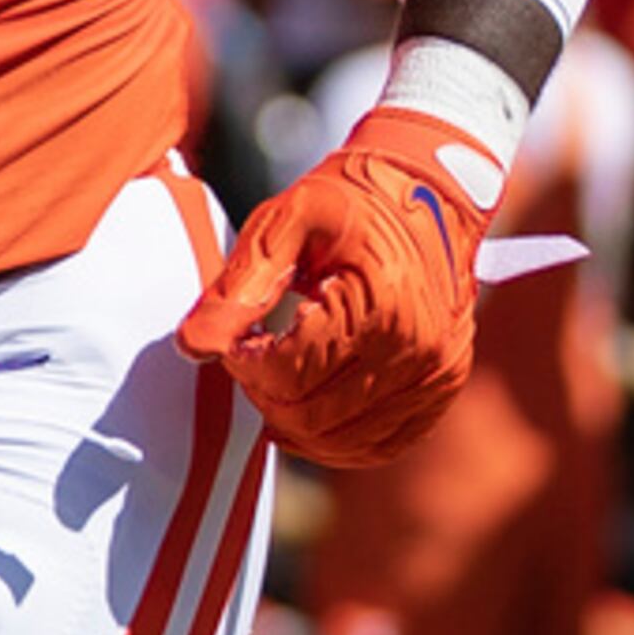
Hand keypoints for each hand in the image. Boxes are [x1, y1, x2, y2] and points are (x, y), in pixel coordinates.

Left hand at [174, 109, 502, 466]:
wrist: (427, 190)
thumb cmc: (351, 200)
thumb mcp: (286, 220)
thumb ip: (239, 285)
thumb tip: (192, 346)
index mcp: (378, 301)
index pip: (289, 372)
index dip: (244, 364)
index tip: (234, 339)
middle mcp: (417, 347)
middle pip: (314, 414)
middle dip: (264, 395)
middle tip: (248, 359)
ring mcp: (436, 373)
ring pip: (344, 441)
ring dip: (294, 424)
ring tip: (274, 381)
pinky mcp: (442, 387)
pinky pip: (382, 444)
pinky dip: (336, 443)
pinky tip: (305, 416)